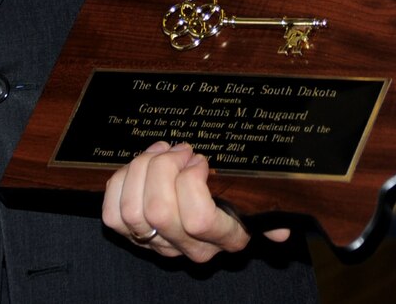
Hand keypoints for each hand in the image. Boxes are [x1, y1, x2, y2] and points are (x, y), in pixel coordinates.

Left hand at [101, 142, 292, 262]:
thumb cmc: (237, 206)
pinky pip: (112, 213)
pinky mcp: (130, 235)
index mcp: (224, 239)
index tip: (202, 161)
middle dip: (165, 167)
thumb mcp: (259, 208)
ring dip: (143, 169)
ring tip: (162, 151)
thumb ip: (272, 215)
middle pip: (160, 211)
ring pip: (133, 210)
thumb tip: (282, 229)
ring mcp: (157, 243)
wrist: (209, 224)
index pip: (198, 220)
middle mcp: (188, 247)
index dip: (192, 183)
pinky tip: (142, 165)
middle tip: (180, 149)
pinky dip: (122, 181)